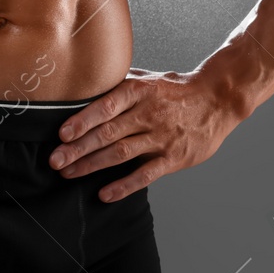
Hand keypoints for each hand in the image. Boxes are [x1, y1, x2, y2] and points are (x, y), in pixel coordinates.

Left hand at [48, 67, 243, 201]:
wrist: (218, 99)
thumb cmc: (177, 89)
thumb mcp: (148, 78)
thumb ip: (119, 83)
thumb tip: (87, 83)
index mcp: (139, 91)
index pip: (106, 106)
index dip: (83, 120)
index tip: (62, 134)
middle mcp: (148, 114)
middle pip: (108, 133)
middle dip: (78, 148)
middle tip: (55, 160)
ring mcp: (161, 137)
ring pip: (121, 153)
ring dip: (92, 165)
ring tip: (69, 173)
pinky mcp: (174, 158)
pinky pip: (145, 174)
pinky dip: (124, 186)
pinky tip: (105, 194)